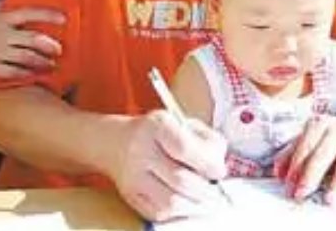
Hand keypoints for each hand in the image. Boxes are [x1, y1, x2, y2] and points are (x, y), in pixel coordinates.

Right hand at [0, 8, 63, 78]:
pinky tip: (34, 78)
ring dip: (42, 63)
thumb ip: (2, 19)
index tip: (64, 18)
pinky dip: (26, 75)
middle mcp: (1, 33)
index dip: (49, 15)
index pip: (30, 13)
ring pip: (26, 57)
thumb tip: (18, 18)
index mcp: (0, 18)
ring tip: (52, 67)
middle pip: (33, 38)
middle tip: (60, 50)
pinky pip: (12, 72)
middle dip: (50, 45)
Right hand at [108, 111, 227, 221]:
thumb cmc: (158, 133)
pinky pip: (160, 213)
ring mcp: (133, 176)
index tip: (220, 171)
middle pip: (181, 179)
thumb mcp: (183, 123)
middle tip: (216, 190)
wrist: (116, 142)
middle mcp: (141, 149)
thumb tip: (220, 167)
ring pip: (171, 202)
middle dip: (206, 189)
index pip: (185, 148)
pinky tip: (187, 203)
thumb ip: (207, 140)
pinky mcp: (130, 196)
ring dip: (196, 205)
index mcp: (157, 125)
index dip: (208, 164)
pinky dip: (180, 212)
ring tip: (205, 199)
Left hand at [274, 114, 335, 202]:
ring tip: (329, 199)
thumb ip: (291, 155)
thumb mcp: (309, 139)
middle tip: (302, 194)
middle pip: (324, 153)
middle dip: (312, 175)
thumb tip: (279, 174)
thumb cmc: (328, 138)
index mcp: (321, 124)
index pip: (306, 146)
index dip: (296, 166)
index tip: (289, 185)